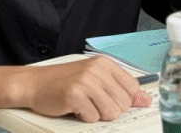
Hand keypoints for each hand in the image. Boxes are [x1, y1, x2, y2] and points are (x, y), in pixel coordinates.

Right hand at [19, 55, 151, 122]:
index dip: (124, 100)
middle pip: (123, 103)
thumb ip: (121, 89)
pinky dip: (84, 117)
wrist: (35, 83)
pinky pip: (93, 117)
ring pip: (111, 112)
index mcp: (105, 64)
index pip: (133, 87)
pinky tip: (74, 107)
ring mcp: (87, 81)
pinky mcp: (75, 95)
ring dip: (97, 114)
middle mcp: (98, 70)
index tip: (113, 101)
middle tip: (92, 102)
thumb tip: (146, 100)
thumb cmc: (65, 81)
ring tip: (84, 104)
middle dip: (109, 108)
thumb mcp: (95, 79)